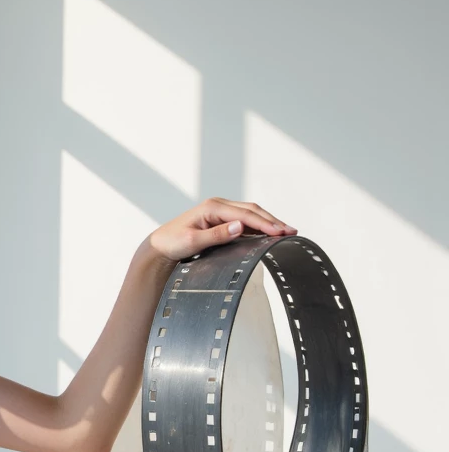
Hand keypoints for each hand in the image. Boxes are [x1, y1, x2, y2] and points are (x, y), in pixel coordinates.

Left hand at [136, 197, 296, 269]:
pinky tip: (270, 232)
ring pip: (251, 214)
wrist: (161, 246)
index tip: (279, 232)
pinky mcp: (222, 219)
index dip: (264, 223)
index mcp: (212, 207)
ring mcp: (221, 211)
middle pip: (252, 210)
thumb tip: (240, 227)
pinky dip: (259, 225)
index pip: (245, 214)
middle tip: (291, 231)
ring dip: (269, 222)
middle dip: (272, 221)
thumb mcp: (193, 241)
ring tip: (287, 231)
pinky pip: (245, 220)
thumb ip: (217, 234)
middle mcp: (218, 205)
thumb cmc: (173, 242)